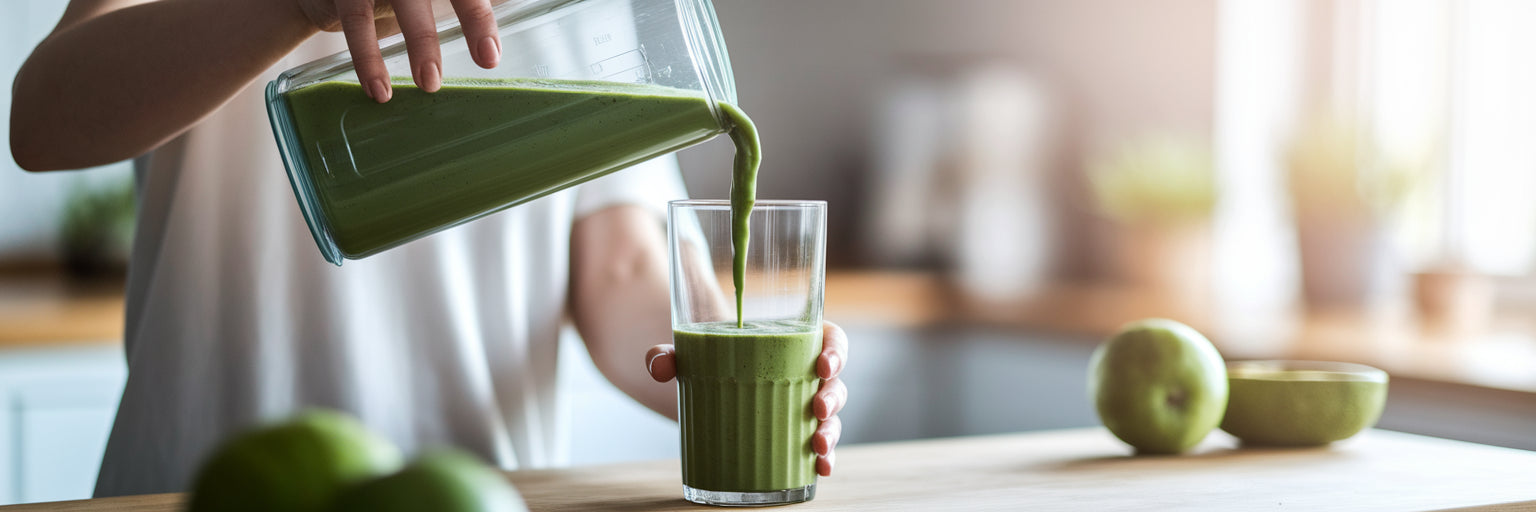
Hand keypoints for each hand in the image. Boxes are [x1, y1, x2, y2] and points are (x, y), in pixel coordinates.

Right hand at [297, 0, 501, 101]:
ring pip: (405, 2)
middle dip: (474, 17)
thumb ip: (462, 6)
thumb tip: (503, 19)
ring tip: (430, 83)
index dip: (482, 16)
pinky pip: (357, 19)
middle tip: (488, 58)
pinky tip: (379, 89)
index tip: (495, 51)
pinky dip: (368, 57)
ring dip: (421, 42)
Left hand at [646, 321, 849, 476]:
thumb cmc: (708, 362)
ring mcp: (802, 407)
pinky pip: (820, 446)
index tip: (823, 364)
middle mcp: (804, 374)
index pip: (829, 338)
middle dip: (833, 397)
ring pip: (832, 416)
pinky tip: (821, 469)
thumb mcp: (690, 354)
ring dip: (832, 431)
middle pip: (834, 381)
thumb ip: (670, 354)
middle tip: (817, 409)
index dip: (836, 350)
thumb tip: (659, 364)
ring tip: (818, 445)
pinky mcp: (793, 434)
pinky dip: (826, 458)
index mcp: (792, 342)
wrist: (702, 389)